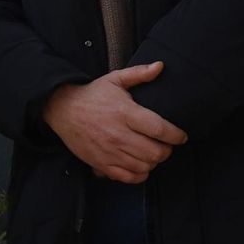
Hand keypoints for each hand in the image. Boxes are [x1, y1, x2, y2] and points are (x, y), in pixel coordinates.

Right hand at [41, 62, 187, 183]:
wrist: (62, 110)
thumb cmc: (92, 95)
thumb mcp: (114, 79)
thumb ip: (139, 74)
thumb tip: (160, 66)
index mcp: (124, 113)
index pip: (159, 129)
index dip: (176, 135)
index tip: (181, 136)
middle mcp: (117, 134)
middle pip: (155, 153)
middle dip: (167, 150)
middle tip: (166, 144)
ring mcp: (109, 152)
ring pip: (144, 167)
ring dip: (154, 162)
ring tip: (152, 152)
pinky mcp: (102, 164)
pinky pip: (129, 177)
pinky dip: (140, 174)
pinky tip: (140, 164)